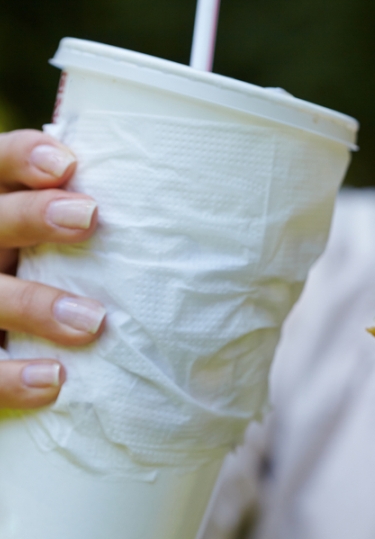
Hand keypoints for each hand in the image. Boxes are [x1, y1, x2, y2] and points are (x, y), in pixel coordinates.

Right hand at [0, 130, 103, 408]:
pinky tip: (55, 380)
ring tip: (93, 322)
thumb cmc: (65, 286)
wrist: (12, 352)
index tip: (67, 163)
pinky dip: (11, 378)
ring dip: (35, 304)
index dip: (22, 158)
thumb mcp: (65, 251)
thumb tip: (192, 215)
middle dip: (33, 214)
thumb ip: (96, 233)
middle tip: (90, 217)